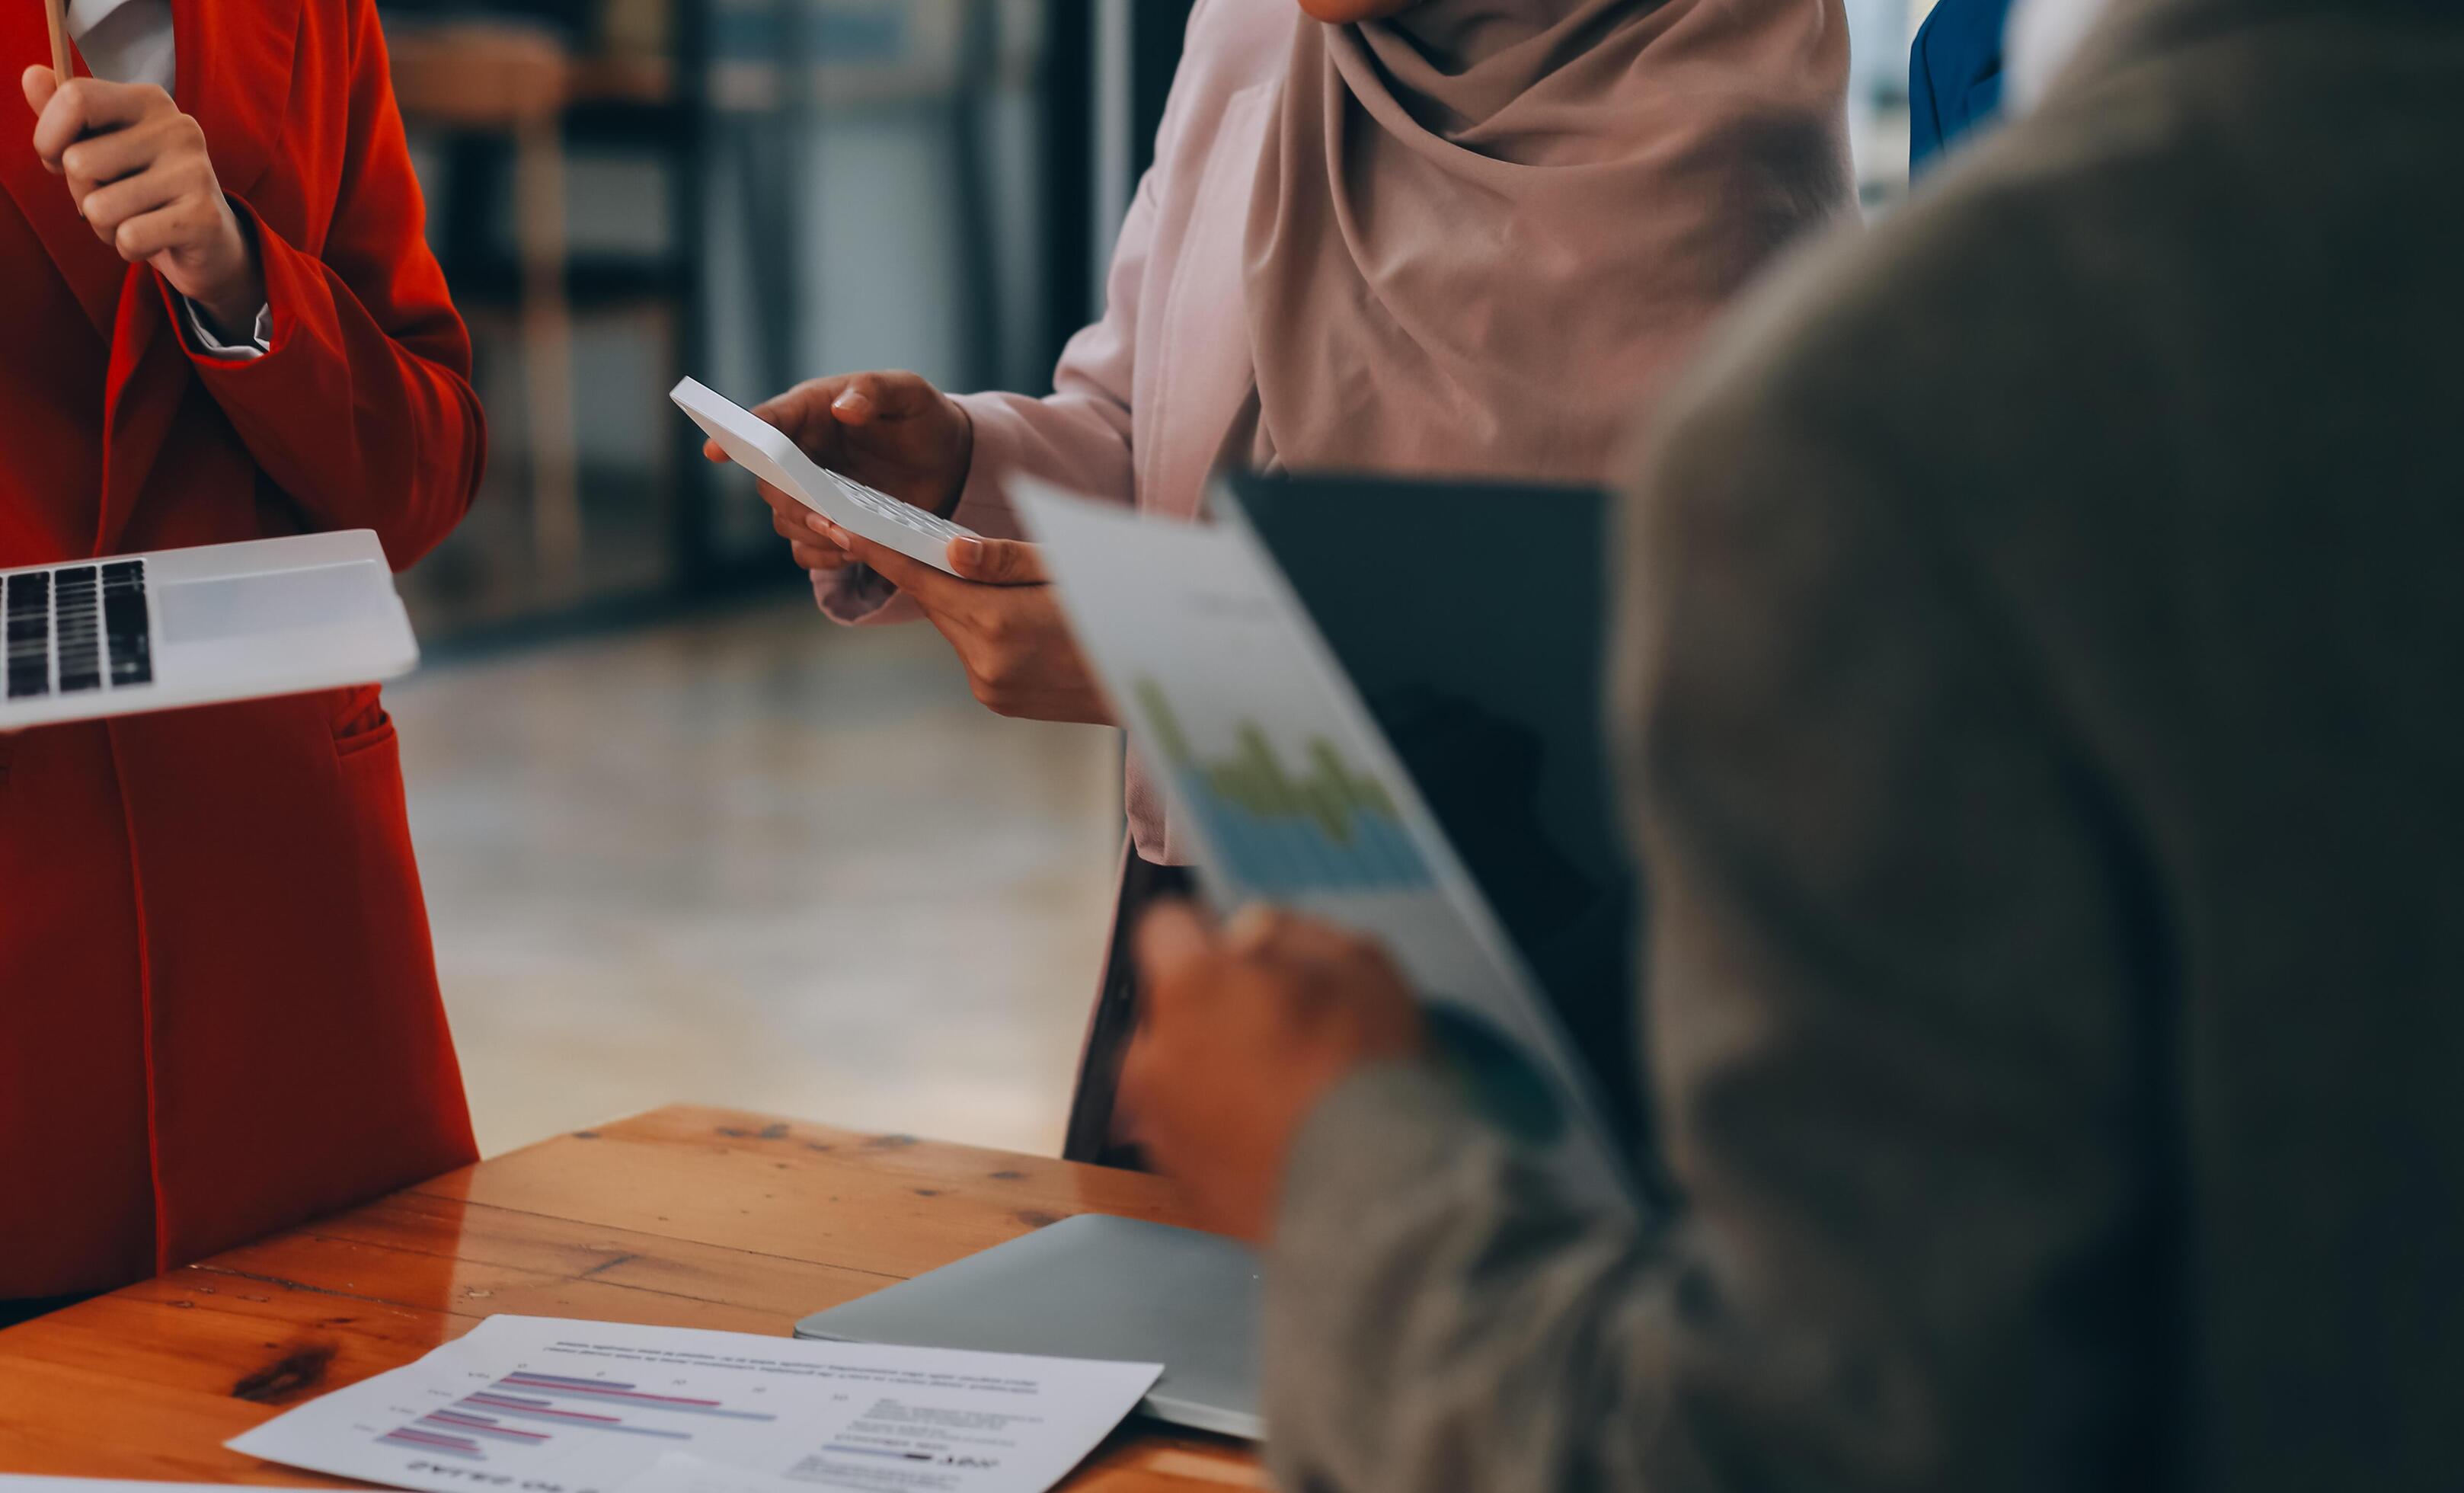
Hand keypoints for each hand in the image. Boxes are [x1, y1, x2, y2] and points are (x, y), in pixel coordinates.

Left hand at [22, 68, 263, 334]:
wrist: (209, 241)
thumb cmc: (144, 188)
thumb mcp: (103, 146)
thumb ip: (67, 113)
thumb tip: (32, 75)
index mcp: (149, 101)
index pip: (75, 98)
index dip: (48, 137)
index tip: (57, 159)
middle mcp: (178, 128)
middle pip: (78, 162)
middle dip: (80, 193)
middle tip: (114, 198)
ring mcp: (195, 172)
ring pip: (98, 208)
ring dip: (104, 226)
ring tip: (133, 220)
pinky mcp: (203, 217)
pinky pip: (129, 238)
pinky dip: (129, 249)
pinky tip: (152, 241)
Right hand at [702, 371, 973, 572]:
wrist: (949, 461)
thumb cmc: (921, 417)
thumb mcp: (908, 393)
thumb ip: (875, 391)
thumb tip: (843, 407)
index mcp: (809, 411)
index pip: (765, 423)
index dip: (736, 436)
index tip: (714, 450)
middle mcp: (801, 454)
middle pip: (769, 482)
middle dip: (790, 502)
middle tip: (825, 517)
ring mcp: (812, 494)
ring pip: (784, 520)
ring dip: (808, 532)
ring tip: (847, 538)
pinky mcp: (828, 526)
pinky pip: (806, 550)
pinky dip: (821, 556)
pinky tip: (850, 552)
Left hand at [822, 525, 1115, 724]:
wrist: (1165, 680)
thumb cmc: (1123, 609)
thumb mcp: (1069, 569)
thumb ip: (1005, 560)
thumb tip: (948, 548)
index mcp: (998, 624)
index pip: (919, 578)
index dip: (875, 549)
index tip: (837, 526)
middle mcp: (986, 665)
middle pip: (936, 602)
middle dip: (928, 569)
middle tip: (918, 533)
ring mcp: (993, 689)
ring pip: (956, 627)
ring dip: (964, 601)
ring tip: (998, 578)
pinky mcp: (1002, 702)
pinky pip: (976, 652)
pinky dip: (984, 628)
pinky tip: (1016, 615)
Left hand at [1120, 903, 1424, 1241]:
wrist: (1376, 1204)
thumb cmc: (1369, 1072)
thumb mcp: (1358, 965)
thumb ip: (1290, 934)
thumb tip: (1251, 933)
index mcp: (1189, 987)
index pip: (1164, 926)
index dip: (1207, 933)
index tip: (1242, 951)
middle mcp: (1153, 1056)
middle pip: (1167, 1010)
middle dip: (1208, 1012)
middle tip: (1278, 1032)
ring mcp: (1159, 1129)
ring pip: (1174, 1078)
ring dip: (1210, 1077)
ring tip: (1282, 1098)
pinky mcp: (1179, 1189)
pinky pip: (1191, 1139)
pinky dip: (1220, 1135)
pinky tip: (1277, 1142)